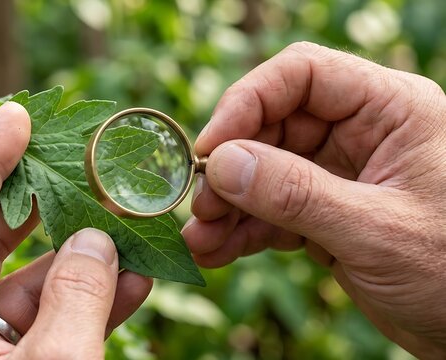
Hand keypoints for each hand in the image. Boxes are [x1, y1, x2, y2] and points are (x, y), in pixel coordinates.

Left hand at [0, 103, 151, 358]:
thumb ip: (77, 298)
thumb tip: (96, 241)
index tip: (18, 117)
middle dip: (42, 202)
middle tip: (77, 162)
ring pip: (30, 286)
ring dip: (84, 261)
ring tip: (127, 227)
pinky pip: (50, 325)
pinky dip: (91, 305)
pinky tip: (134, 281)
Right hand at [182, 42, 445, 357]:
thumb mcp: (377, 231)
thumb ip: (297, 195)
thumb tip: (221, 163)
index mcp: (390, 111)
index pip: (303, 76)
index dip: (248, 102)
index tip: (209, 147)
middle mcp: (361, 134)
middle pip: (273, 126)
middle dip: (231, 167)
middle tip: (201, 205)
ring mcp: (339, 175)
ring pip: (264, 172)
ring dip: (229, 204)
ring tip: (200, 238)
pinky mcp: (325, 214)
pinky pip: (271, 211)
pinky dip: (242, 230)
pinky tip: (216, 251)